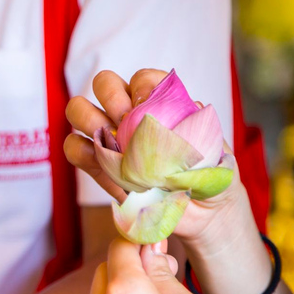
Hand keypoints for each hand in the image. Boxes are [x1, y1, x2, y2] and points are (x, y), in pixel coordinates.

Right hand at [64, 68, 252, 251]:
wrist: (201, 215)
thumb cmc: (209, 178)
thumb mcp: (218, 153)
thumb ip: (204, 133)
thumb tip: (189, 110)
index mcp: (160, 102)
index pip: (143, 78)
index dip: (142, 88)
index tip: (150, 108)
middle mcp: (130, 114)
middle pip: (104, 83)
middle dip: (111, 97)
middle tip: (126, 122)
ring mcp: (109, 138)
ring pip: (79, 110)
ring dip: (90, 120)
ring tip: (114, 143)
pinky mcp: (96, 165)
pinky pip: (76, 149)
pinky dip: (84, 153)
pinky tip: (108, 169)